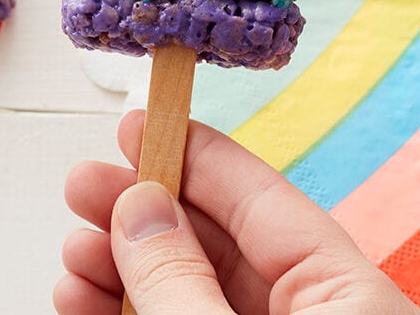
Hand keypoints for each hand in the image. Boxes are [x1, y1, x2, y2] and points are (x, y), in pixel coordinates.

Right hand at [54, 111, 419, 314]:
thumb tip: (140, 206)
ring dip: (127, 272)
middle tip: (81, 187)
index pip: (263, 196)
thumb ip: (182, 282)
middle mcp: (321, 310)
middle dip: (144, 214)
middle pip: (222, 241)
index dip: (196, 154)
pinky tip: (88, 304)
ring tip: (71, 255)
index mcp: (348, 291)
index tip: (139, 123)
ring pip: (197, 290)